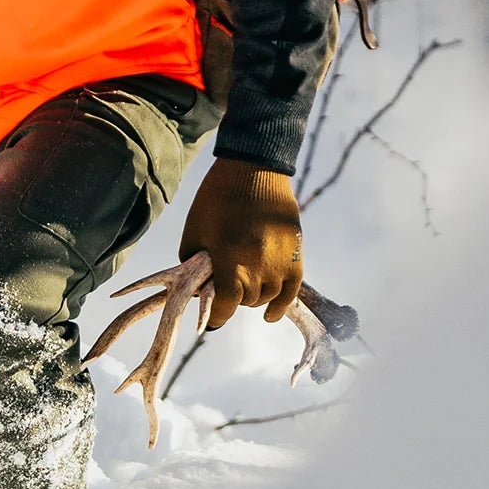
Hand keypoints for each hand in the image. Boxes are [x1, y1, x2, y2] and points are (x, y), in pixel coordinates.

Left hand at [181, 157, 303, 327]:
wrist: (253, 168)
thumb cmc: (216, 198)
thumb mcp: (194, 231)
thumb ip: (193, 265)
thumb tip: (198, 291)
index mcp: (229, 259)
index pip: (225, 305)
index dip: (216, 316)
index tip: (210, 321)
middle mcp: (258, 265)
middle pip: (245, 301)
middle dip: (232, 299)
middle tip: (224, 287)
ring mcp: (279, 261)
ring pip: (266, 297)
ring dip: (252, 297)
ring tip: (243, 286)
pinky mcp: (295, 254)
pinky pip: (290, 291)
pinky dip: (280, 306)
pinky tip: (270, 315)